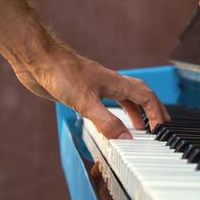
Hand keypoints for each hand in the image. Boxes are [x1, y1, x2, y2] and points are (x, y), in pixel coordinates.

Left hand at [13, 45, 169, 138]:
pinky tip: (109, 120)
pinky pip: (108, 102)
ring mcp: (98, 86)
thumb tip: (125, 139)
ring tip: (139, 127)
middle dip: (152, 111)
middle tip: (160, 125)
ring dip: (135, 112)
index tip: (161, 129)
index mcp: (117, 83)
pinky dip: (116, 112)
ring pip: (125, 98)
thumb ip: (107, 122)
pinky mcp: (85, 91)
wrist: (37, 60)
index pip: (147, 97)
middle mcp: (111, 83)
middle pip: (141, 95)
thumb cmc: (61, 73)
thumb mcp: (87, 103)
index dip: (157, 113)